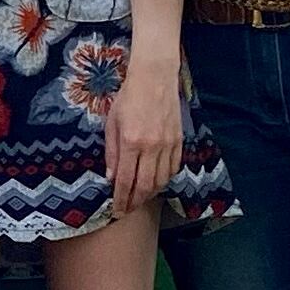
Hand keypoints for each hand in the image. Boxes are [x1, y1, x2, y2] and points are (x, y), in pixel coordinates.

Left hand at [105, 52, 184, 210]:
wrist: (155, 79)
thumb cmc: (129, 98)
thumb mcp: (112, 123)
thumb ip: (111, 152)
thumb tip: (111, 178)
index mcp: (131, 142)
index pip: (125, 180)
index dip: (121, 199)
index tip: (117, 210)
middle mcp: (151, 147)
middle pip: (145, 185)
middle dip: (135, 202)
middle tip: (128, 209)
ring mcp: (167, 145)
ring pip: (161, 180)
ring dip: (150, 194)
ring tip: (140, 199)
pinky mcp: (178, 141)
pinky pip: (173, 168)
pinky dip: (164, 180)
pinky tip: (156, 183)